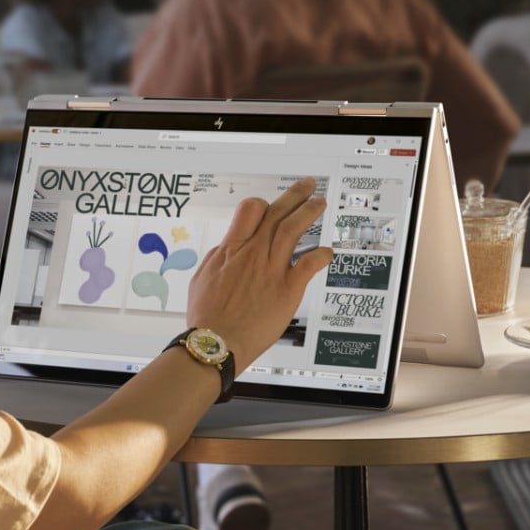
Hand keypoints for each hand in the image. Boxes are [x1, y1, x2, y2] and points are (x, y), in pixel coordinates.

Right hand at [186, 177, 333, 366]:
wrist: (215, 343)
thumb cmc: (207, 318)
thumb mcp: (201, 279)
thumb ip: (217, 259)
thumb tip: (225, 248)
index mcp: (231, 249)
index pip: (250, 209)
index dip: (263, 204)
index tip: (271, 206)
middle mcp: (252, 254)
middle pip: (276, 212)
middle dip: (295, 195)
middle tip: (307, 187)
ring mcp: (270, 270)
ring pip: (293, 228)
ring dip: (309, 212)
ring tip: (319, 204)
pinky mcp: (287, 289)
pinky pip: (309, 264)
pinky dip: (321, 254)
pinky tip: (327, 252)